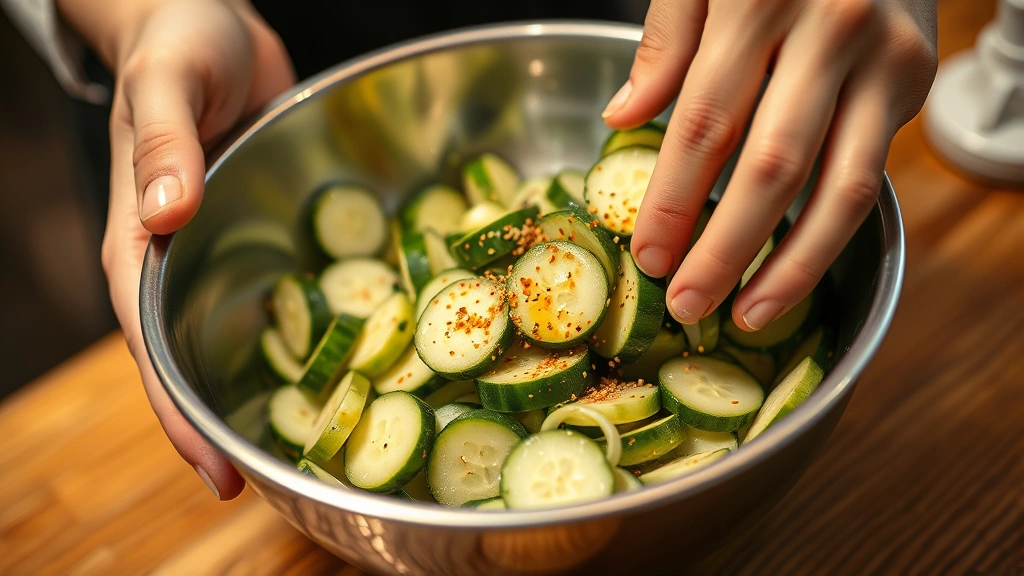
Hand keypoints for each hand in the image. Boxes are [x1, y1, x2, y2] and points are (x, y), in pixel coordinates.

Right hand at [59, 0, 294, 497]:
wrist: (207, 20)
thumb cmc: (175, 41)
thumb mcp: (168, 81)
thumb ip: (164, 144)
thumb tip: (167, 216)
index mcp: (140, 238)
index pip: (151, 344)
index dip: (178, 412)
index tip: (212, 472)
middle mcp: (180, 257)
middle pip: (193, 358)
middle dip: (221, 425)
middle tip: (265, 485)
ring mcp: (222, 250)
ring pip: (237, 335)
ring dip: (265, 389)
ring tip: (310, 446)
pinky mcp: (260, 232)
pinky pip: (282, 289)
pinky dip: (308, 325)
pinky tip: (350, 356)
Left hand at [605, 0, 935, 328]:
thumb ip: (666, 40)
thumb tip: (622, 118)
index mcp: (760, 0)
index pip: (704, 123)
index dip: (671, 199)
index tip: (646, 256)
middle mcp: (829, 32)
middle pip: (768, 167)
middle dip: (724, 248)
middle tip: (687, 304)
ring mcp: (881, 59)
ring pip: (836, 188)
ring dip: (790, 266)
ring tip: (748, 315)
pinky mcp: (911, 80)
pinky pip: (867, 175)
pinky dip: (828, 232)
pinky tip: (793, 270)